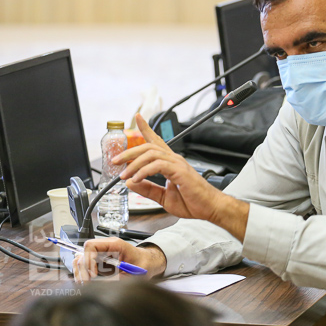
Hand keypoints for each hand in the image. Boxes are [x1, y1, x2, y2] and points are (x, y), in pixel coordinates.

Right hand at [72, 237, 165, 281]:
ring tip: (86, 285)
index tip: (93, 274)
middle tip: (87, 283)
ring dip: (80, 273)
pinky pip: (84, 266)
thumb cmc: (143, 264)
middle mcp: (105, 247)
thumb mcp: (135, 273)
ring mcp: (101, 254)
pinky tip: (87, 283)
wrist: (147, 262)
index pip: (91, 245)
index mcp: (115, 245)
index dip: (88, 260)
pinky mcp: (98, 262)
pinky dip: (82, 275)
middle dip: (83, 270)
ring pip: (80, 260)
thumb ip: (119, 279)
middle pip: (83, 254)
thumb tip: (101, 284)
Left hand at [113, 114, 249, 239]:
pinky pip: (157, 165)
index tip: (138, 118)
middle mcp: (174, 160)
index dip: (146, 129)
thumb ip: (147, 189)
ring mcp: (177, 164)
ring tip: (124, 175)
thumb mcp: (163, 197)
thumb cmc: (193, 202)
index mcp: (171, 163)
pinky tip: (137, 179)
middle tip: (115, 161)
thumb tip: (130, 183)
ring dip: (134, 163)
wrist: (209, 207)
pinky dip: (144, 171)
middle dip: (129, 152)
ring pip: (151, 153)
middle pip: (148, 146)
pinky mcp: (179, 171)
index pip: (156, 141)